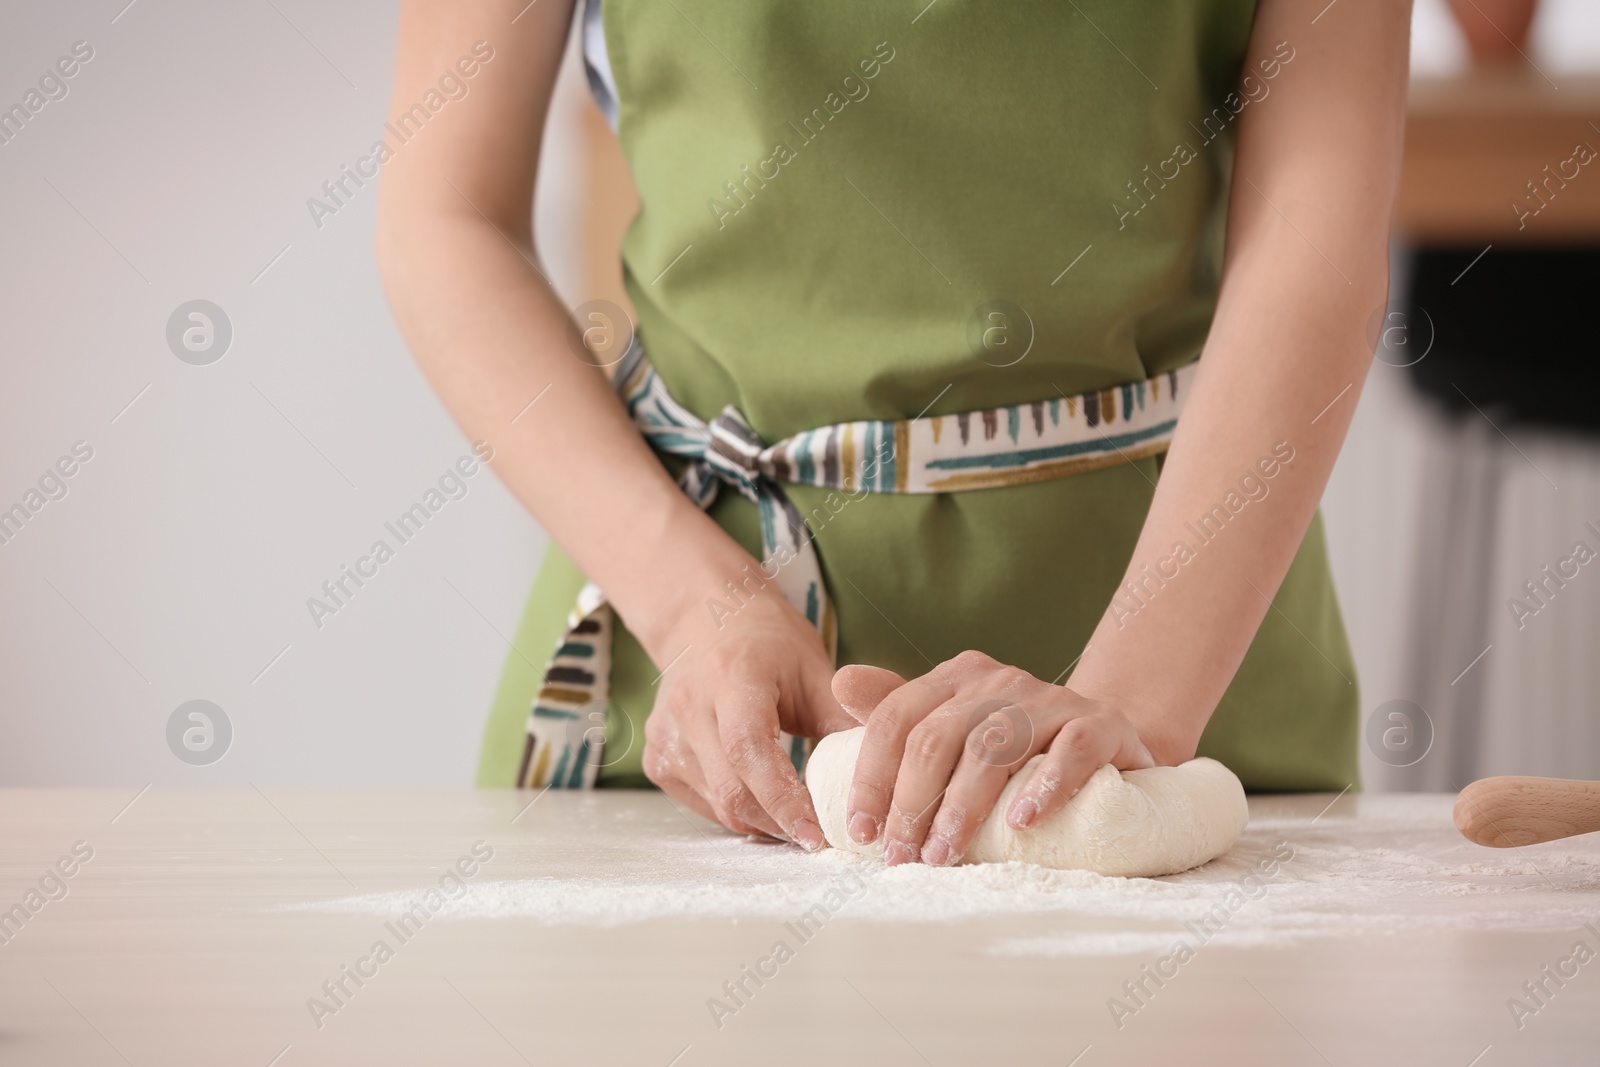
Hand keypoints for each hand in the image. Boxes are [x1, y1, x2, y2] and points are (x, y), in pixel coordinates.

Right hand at [641, 581, 856, 847]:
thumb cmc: (768, 643)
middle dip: (779, 823)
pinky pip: (703, 805)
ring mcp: (666, 736)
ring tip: (798, 818)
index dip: (783, 798)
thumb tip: (885, 771)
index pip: (750, 749)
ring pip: (718, 805)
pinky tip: (763, 800)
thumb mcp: (814, 667)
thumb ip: (844, 717)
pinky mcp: (657, 759)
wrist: (703, 621)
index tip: (817, 833)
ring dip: (761, 823)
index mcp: (732, 676)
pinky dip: (737, 813)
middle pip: (732, 788)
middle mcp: (689, 706)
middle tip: (819, 836)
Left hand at [834, 651, 1157, 866]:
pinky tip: (1022, 822)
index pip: (896, 718)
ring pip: (993, 747)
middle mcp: (999, 681)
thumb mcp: (957, 729)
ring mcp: (1053, 699)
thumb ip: (901, 713)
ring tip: (943, 856)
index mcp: (956, 679)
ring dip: (961, 808)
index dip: (872, 776)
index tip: (861, 832)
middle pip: (937, 737)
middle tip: (901, 858)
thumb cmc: (1018, 748)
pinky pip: (1072, 750)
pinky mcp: (1101, 725)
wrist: (1109, 744)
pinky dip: (1045, 786)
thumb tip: (840, 683)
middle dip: (911, 803)